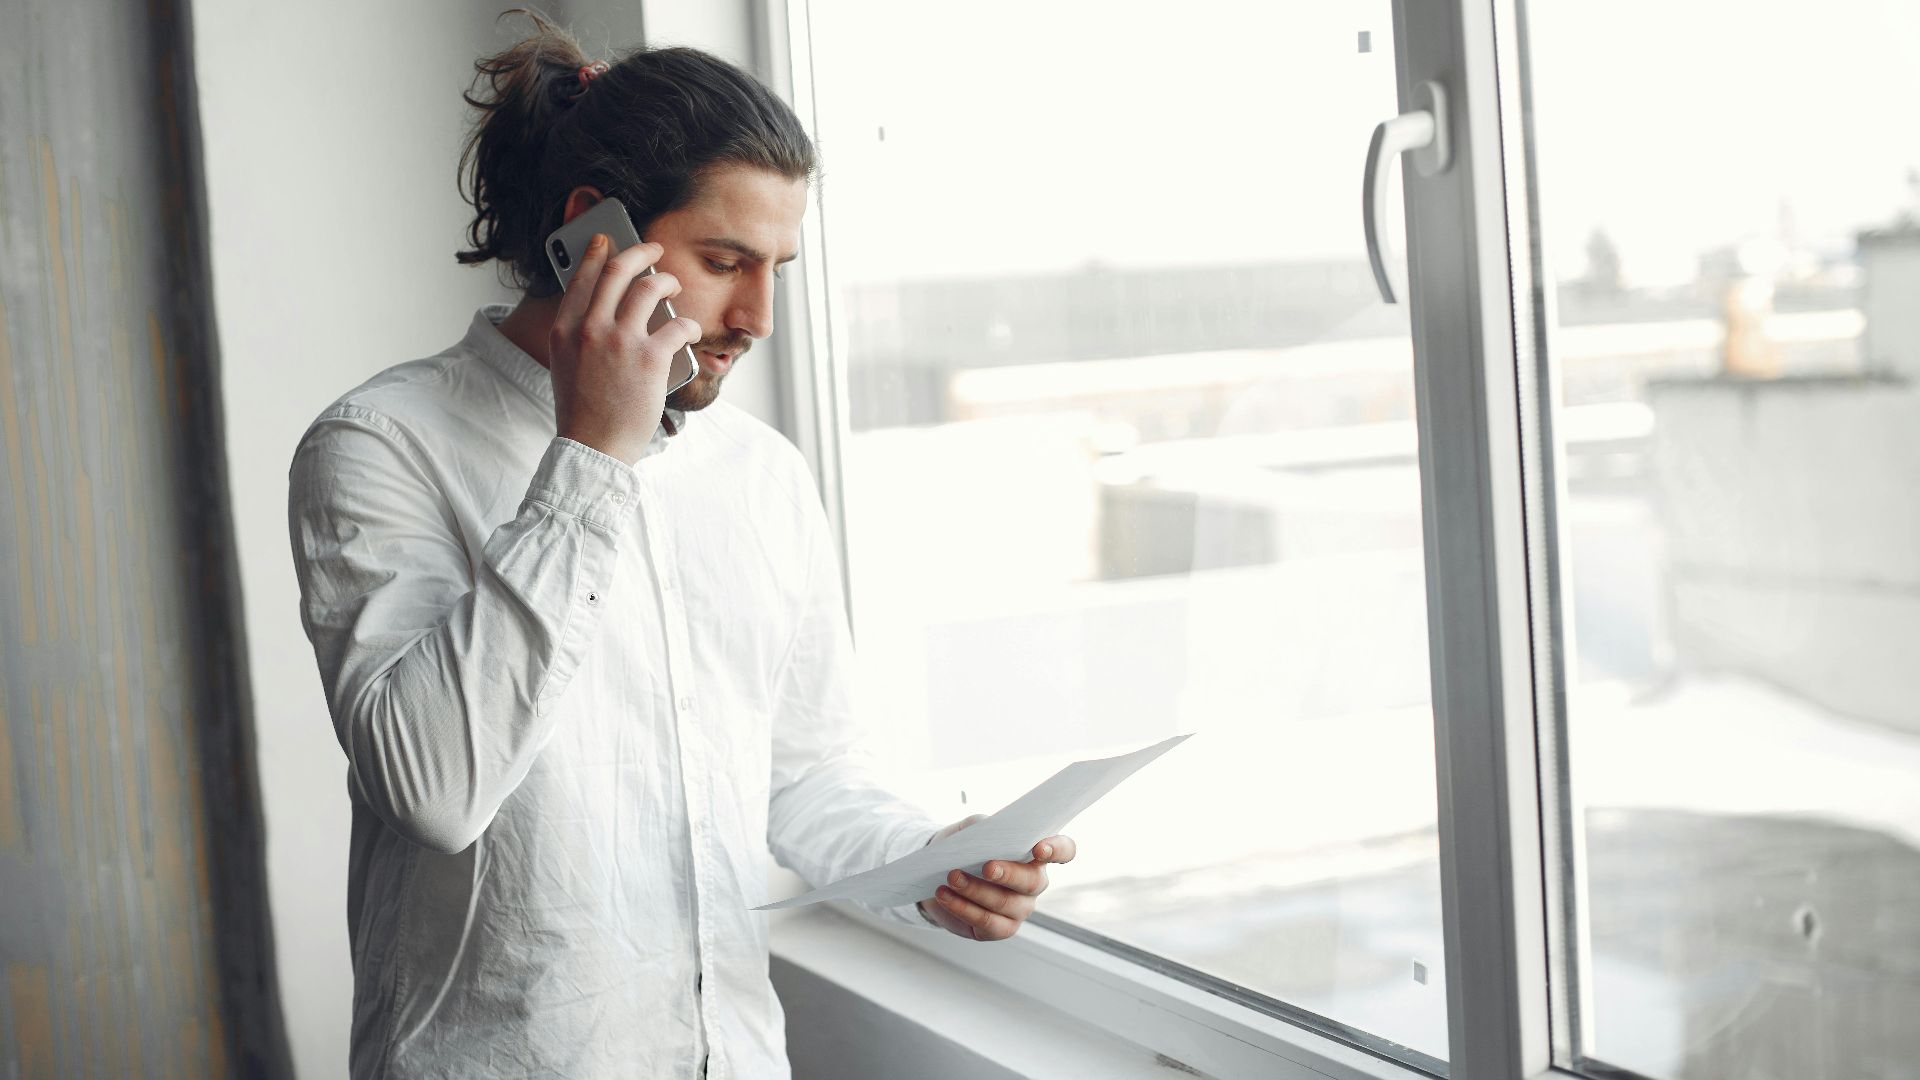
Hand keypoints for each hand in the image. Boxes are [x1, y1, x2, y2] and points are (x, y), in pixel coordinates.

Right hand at [549, 234, 700, 464]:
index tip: (608, 240)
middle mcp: (589, 328)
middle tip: (654, 250)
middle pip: (618, 270)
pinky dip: (689, 325)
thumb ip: (579, 335)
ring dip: (667, 282)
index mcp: (565, 330)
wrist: (594, 447)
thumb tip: (604, 310)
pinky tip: (691, 331)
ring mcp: (620, 341)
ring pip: (650, 288)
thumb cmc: (584, 412)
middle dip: (640, 251)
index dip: (597, 253)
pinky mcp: (650, 358)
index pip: (581, 277)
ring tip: (673, 286)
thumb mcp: (566, 366)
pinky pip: (678, 324)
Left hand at [917, 814, 1077, 941]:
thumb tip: (989, 832)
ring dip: (976, 890)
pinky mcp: (1001, 928)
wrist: (938, 875)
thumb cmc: (964, 848)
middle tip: (986, 867)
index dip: (1058, 849)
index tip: (1039, 848)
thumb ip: (984, 826)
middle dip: (1008, 874)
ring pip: (1005, 903)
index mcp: (1036, 855)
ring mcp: (1020, 908)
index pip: (1064, 850)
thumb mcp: (972, 830)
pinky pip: (987, 922)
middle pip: (1032, 881)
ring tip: (952, 877)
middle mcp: (1034, 883)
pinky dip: (963, 908)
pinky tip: (945, 896)